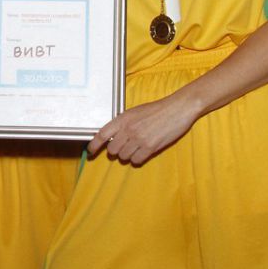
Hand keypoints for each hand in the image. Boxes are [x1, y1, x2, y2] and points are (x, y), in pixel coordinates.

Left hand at [87, 94, 201, 165]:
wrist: (177, 108)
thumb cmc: (157, 109)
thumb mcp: (135, 112)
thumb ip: (123, 123)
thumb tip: (113, 136)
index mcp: (123, 119)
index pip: (102, 134)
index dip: (94, 145)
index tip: (90, 152)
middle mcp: (128, 129)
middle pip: (112, 150)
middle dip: (116, 151)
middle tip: (124, 147)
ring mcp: (139, 139)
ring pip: (124, 156)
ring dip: (128, 155)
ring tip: (137, 147)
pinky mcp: (150, 147)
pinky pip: (137, 160)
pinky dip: (138, 159)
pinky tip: (144, 152)